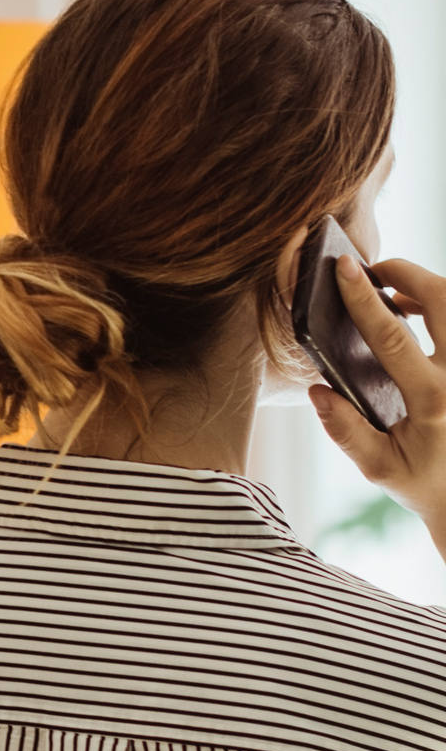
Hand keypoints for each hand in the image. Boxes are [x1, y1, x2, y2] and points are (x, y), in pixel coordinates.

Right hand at [309, 253, 445, 535]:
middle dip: (406, 272)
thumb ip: (345, 431)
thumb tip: (318, 390)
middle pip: (442, 299)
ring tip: (391, 292)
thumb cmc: (423, 482)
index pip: (393, 337)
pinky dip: (436, 304)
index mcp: (432, 400)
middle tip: (374, 271)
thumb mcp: (378, 467)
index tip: (343, 268)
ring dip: (425, 286)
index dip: (363, 299)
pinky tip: (412, 312)